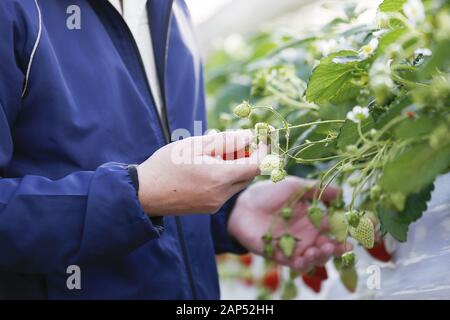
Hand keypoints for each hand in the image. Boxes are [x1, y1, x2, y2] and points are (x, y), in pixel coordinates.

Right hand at [137, 130, 266, 215]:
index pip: (257, 165)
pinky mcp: (208, 209)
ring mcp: (215, 204)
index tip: (260, 138)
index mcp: (220, 177)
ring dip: (234, 168)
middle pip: (249, 175)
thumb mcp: (195, 145)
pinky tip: (205, 168)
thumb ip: (225, 141)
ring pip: (237, 183)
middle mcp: (222, 195)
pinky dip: (224, 178)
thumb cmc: (167, 164)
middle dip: (246, 157)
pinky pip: (225, 192)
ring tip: (212, 154)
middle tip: (230, 143)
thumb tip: (248, 138)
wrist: (144, 193)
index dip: (263, 150)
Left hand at [228, 176, 348, 271]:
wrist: (242, 205)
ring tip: (324, 248)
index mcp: (313, 218)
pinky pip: (298, 264)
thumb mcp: (295, 187)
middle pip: (330, 246)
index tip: (365, 230)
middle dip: (339, 247)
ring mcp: (296, 246)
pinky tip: (308, 256)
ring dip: (324, 256)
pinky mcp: (282, 255)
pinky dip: (306, 263)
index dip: (349, 230)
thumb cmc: (268, 193)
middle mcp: (308, 234)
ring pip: (317, 257)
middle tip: (345, 245)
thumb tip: (343, 191)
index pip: (336, 227)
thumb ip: (318, 190)